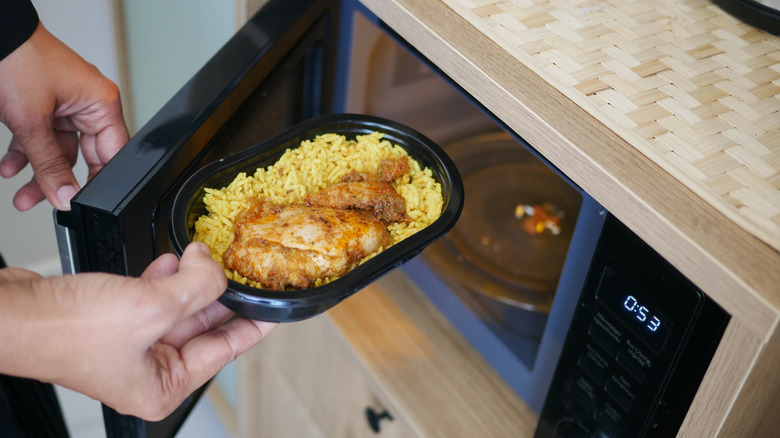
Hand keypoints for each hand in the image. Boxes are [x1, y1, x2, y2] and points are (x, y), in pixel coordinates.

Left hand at [0, 23, 128, 210]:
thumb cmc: (17, 59)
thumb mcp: (33, 121)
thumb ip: (50, 164)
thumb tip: (65, 195)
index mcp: (102, 103)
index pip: (112, 154)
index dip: (98, 181)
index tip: (79, 201)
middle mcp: (87, 104)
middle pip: (83, 156)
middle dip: (60, 180)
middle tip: (49, 201)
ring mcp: (64, 105)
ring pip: (58, 151)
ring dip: (38, 172)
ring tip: (22, 195)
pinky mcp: (42, 105)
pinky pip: (40, 138)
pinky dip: (25, 154)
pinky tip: (11, 167)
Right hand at [0, 243, 276, 420]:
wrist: (10, 314)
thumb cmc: (63, 332)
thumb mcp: (151, 308)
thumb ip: (197, 286)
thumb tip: (214, 267)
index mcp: (164, 386)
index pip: (226, 349)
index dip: (254, 322)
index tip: (276, 303)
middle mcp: (150, 371)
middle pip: (204, 326)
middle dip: (222, 292)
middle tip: (245, 268)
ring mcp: (132, 345)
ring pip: (180, 307)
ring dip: (191, 279)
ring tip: (206, 256)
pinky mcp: (115, 320)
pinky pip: (154, 296)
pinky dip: (165, 276)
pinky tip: (173, 259)